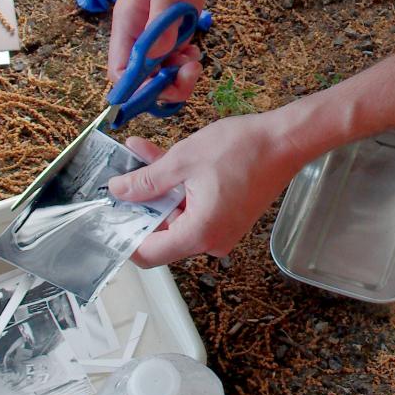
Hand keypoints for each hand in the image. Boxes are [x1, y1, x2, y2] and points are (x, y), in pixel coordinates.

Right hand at [108, 0, 211, 107]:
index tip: (159, 87)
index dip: (134, 88)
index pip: (120, 70)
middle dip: (163, 88)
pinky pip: (177, 60)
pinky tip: (196, 52)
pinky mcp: (176, 29)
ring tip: (194, 61)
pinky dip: (187, 65)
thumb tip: (157, 56)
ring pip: (162, 74)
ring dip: (179, 78)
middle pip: (142, 79)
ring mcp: (159, 34)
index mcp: (128, 25)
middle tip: (187, 75)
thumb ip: (161, 20)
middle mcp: (140, 35)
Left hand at [109, 115, 294, 264]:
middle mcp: (211, 241)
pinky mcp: (227, 218)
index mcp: (199, 233)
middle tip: (121, 179)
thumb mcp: (182, 160)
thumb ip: (146, 181)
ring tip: (141, 157)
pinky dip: (177, 189)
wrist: (286, 140)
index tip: (108, 218)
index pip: (149, 253)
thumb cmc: (244, 149)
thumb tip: (119, 191)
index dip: (124, 237)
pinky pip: (193, 209)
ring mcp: (221, 231)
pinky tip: (163, 160)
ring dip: (157, 190)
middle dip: (140, 204)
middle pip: (161, 233)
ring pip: (175, 216)